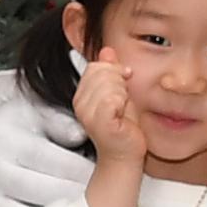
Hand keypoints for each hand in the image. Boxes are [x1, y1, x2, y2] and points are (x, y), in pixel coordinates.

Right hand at [0, 70, 95, 206]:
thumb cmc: (22, 128)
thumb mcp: (38, 114)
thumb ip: (61, 122)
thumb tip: (82, 135)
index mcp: (4, 140)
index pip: (50, 159)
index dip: (81, 170)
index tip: (106, 177)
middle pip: (42, 193)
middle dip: (79, 198)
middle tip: (107, 203)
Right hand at [69, 50, 146, 167]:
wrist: (126, 155)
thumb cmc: (124, 128)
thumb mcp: (119, 93)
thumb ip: (112, 72)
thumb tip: (107, 51)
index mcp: (82, 94)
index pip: (95, 66)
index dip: (114, 70)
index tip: (125, 82)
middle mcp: (80, 103)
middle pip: (102, 72)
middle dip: (120, 82)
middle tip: (124, 100)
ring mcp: (87, 113)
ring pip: (110, 83)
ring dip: (123, 94)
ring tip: (122, 109)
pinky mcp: (99, 122)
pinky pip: (112, 98)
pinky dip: (123, 103)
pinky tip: (122, 115)